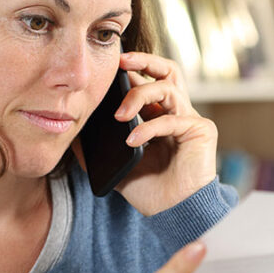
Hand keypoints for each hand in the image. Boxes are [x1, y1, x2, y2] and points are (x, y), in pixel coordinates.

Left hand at [113, 51, 217, 214]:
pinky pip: (172, 119)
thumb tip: (72, 138)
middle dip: (144, 59)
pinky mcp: (201, 130)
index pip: (148, 81)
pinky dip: (149, 128)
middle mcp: (177, 113)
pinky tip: (132, 141)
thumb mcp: (117, 167)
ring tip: (119, 115)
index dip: (131, 70)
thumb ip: (97, 153)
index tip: (108, 67)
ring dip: (139, 96)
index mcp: (160, 116)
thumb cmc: (151, 191)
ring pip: (167, 88)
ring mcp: (190, 119)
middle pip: (167, 70)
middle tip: (120, 62)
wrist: (173, 213)